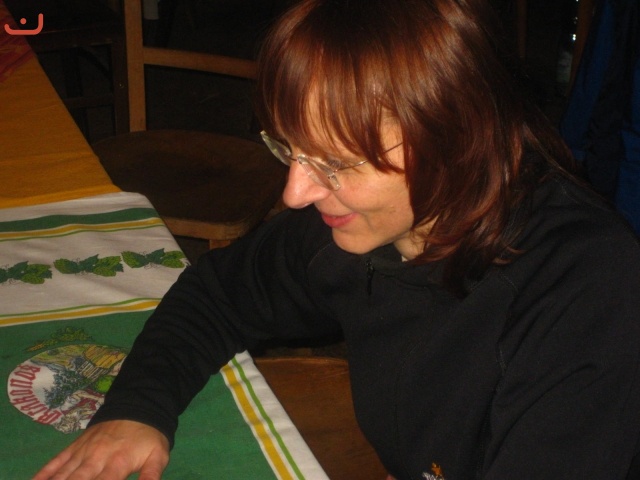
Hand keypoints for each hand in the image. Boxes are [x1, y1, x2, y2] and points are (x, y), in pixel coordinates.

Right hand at [32, 420, 169, 479]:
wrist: (138, 407)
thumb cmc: (149, 437)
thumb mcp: (158, 457)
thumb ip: (151, 476)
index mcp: (117, 463)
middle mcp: (95, 458)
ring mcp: (82, 451)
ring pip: (62, 474)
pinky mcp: (74, 446)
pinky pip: (55, 462)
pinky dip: (43, 474)